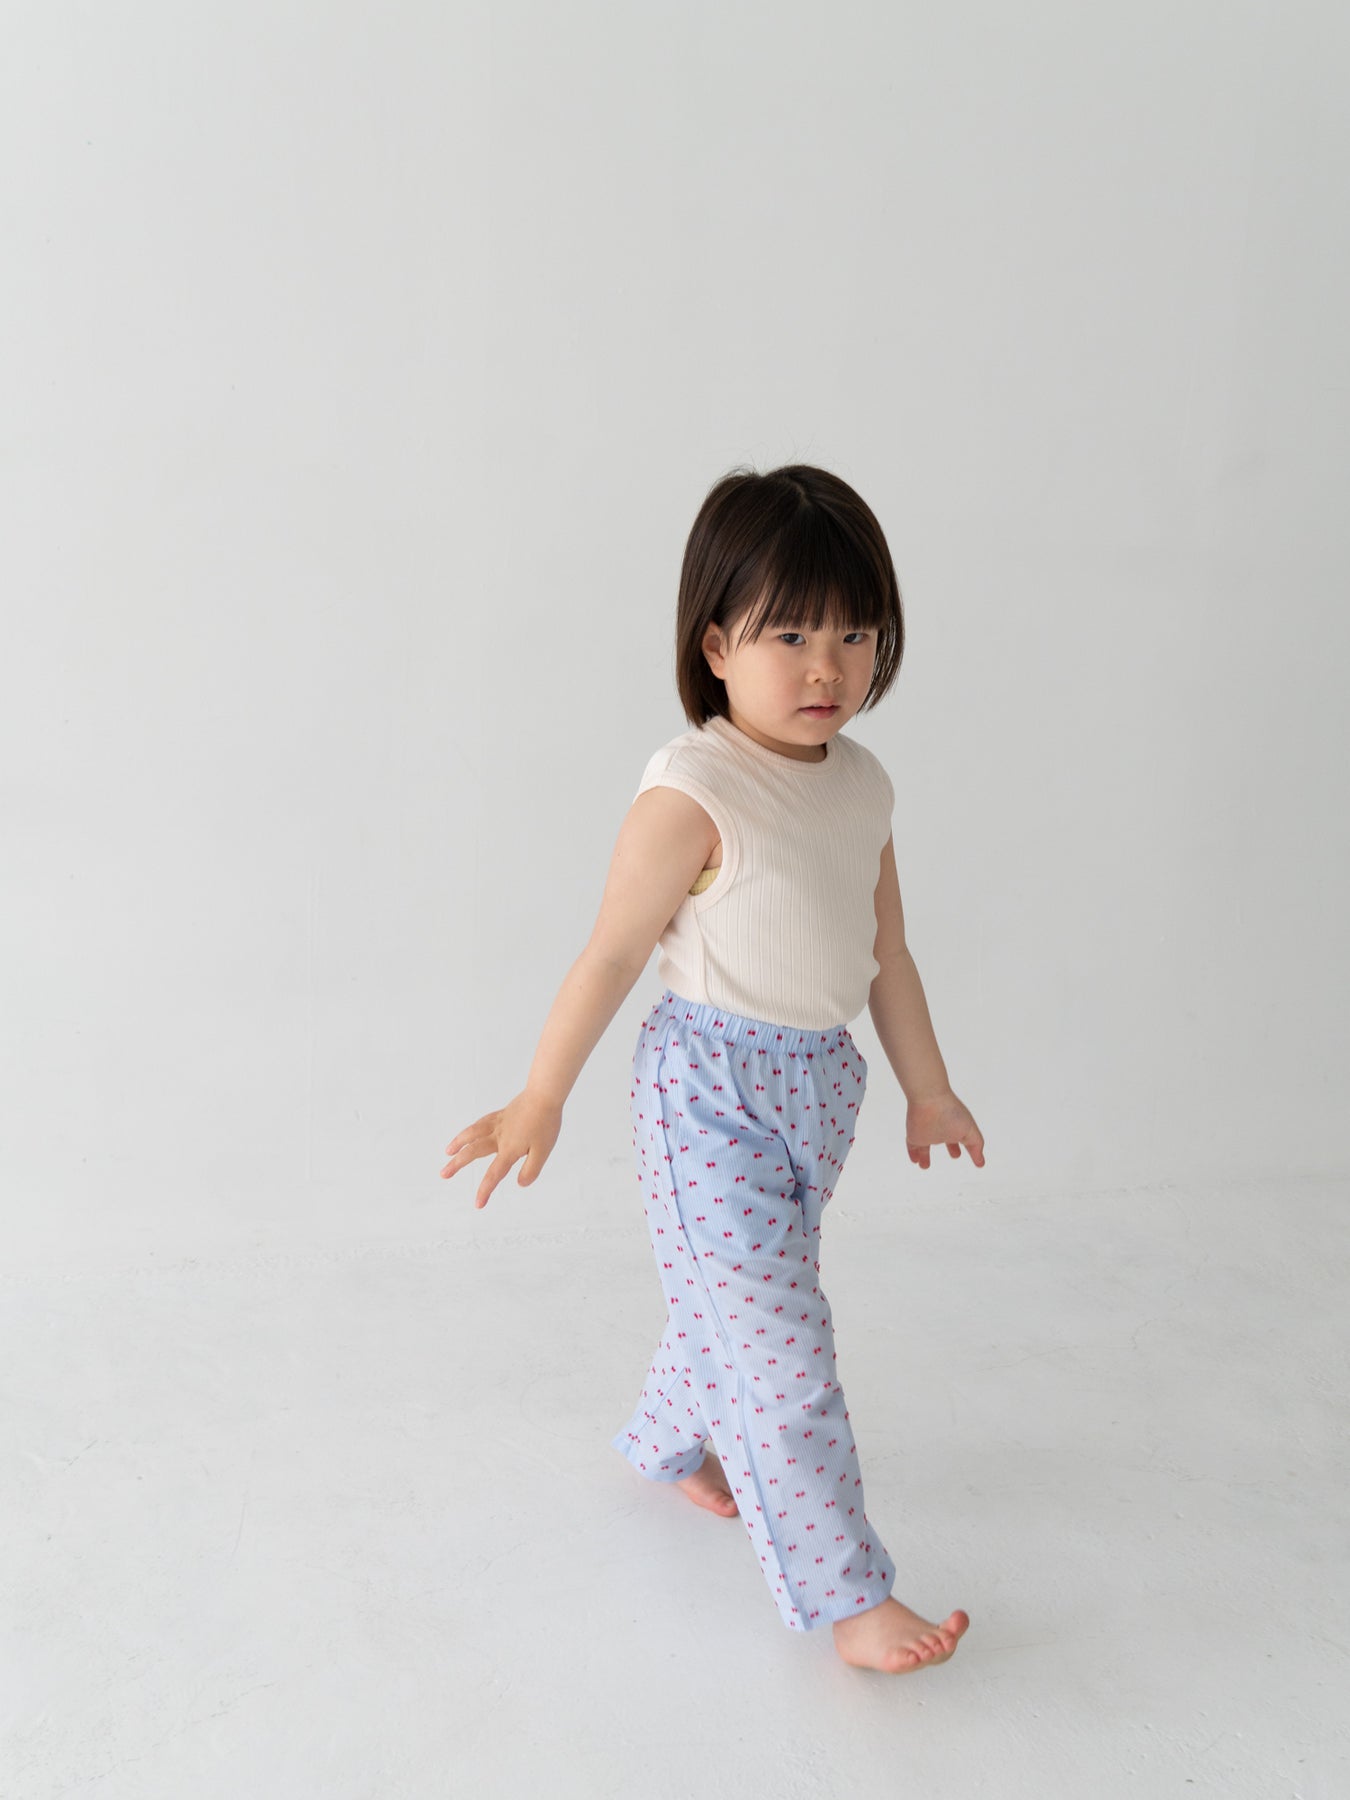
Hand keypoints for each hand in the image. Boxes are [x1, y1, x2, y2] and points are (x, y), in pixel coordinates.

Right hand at [441, 1089, 562, 1208]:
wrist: (544, 1095)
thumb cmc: (546, 1123)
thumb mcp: (543, 1151)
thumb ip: (531, 1170)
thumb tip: (520, 1184)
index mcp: (509, 1149)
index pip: (494, 1174)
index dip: (485, 1190)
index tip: (478, 1204)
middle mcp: (499, 1137)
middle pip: (473, 1152)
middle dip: (457, 1164)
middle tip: (443, 1174)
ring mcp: (498, 1124)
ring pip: (472, 1134)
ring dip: (458, 1143)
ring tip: (447, 1152)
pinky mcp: (501, 1115)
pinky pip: (480, 1123)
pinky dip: (470, 1130)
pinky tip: (468, 1133)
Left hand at [906, 1090, 984, 1170]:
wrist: (929, 1100)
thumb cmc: (951, 1111)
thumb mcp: (970, 1131)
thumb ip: (976, 1146)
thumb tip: (981, 1162)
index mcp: (957, 1128)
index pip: (965, 1140)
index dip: (971, 1149)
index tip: (975, 1157)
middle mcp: (942, 1130)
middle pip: (947, 1140)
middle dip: (952, 1147)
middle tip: (955, 1155)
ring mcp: (927, 1133)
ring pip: (925, 1146)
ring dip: (925, 1156)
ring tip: (924, 1165)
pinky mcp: (914, 1135)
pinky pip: (912, 1146)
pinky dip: (913, 1154)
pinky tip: (915, 1160)